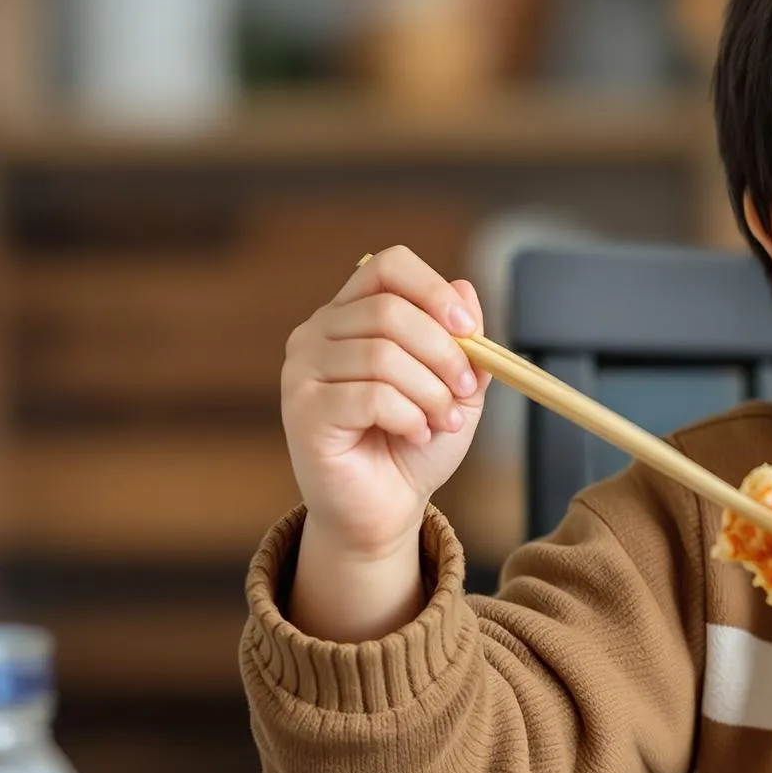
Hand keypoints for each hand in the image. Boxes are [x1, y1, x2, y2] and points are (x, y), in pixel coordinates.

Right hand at [280, 247, 490, 565]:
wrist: (386, 506)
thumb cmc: (416, 442)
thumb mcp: (456, 387)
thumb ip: (464, 341)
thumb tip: (466, 286)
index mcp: (353, 314)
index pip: (387, 267)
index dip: (434, 290)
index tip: (470, 328)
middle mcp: (318, 332)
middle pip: (390, 310)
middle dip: (444, 353)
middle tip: (465, 391)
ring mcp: (302, 369)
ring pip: (382, 355)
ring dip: (430, 393)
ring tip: (441, 421)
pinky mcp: (301, 409)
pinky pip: (369, 396)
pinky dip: (408, 417)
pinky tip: (414, 435)